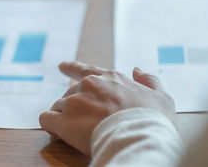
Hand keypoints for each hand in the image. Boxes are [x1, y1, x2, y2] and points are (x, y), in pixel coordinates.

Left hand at [39, 62, 175, 155]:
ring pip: (57, 106)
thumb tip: (137, 69)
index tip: (62, 67)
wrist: (139, 139)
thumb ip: (149, 81)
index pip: (85, 69)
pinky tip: (58, 133)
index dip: (72, 68)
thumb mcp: (161, 97)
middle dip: (74, 107)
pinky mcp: (63, 120)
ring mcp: (74, 102)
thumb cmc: (153, 121)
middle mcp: (88, 85)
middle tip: (84, 123)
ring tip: (75, 132)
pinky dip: (50, 126)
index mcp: (109, 78)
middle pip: (70, 93)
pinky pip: (46, 119)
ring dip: (63, 117)